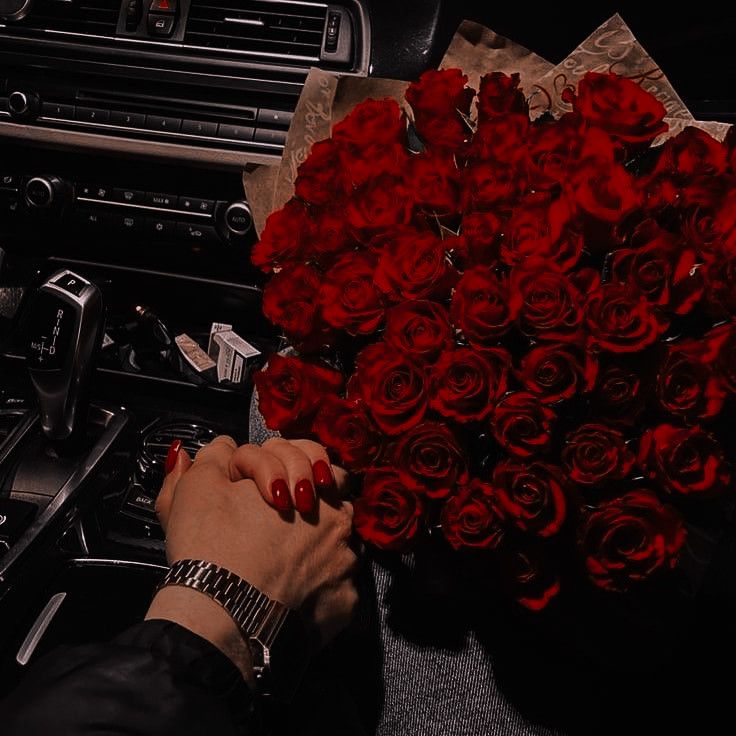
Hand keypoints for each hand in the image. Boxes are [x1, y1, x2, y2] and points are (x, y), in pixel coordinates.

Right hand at [147, 436, 358, 679]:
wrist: (221, 614)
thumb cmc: (211, 543)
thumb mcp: (199, 486)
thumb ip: (216, 457)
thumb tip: (222, 447)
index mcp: (317, 487)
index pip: (322, 466)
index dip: (295, 475)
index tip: (271, 495)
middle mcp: (342, 524)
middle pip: (336, 506)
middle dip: (313, 512)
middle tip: (278, 528)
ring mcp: (347, 567)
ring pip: (339, 550)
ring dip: (318, 554)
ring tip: (280, 567)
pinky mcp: (344, 606)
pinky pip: (338, 593)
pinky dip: (319, 594)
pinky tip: (290, 598)